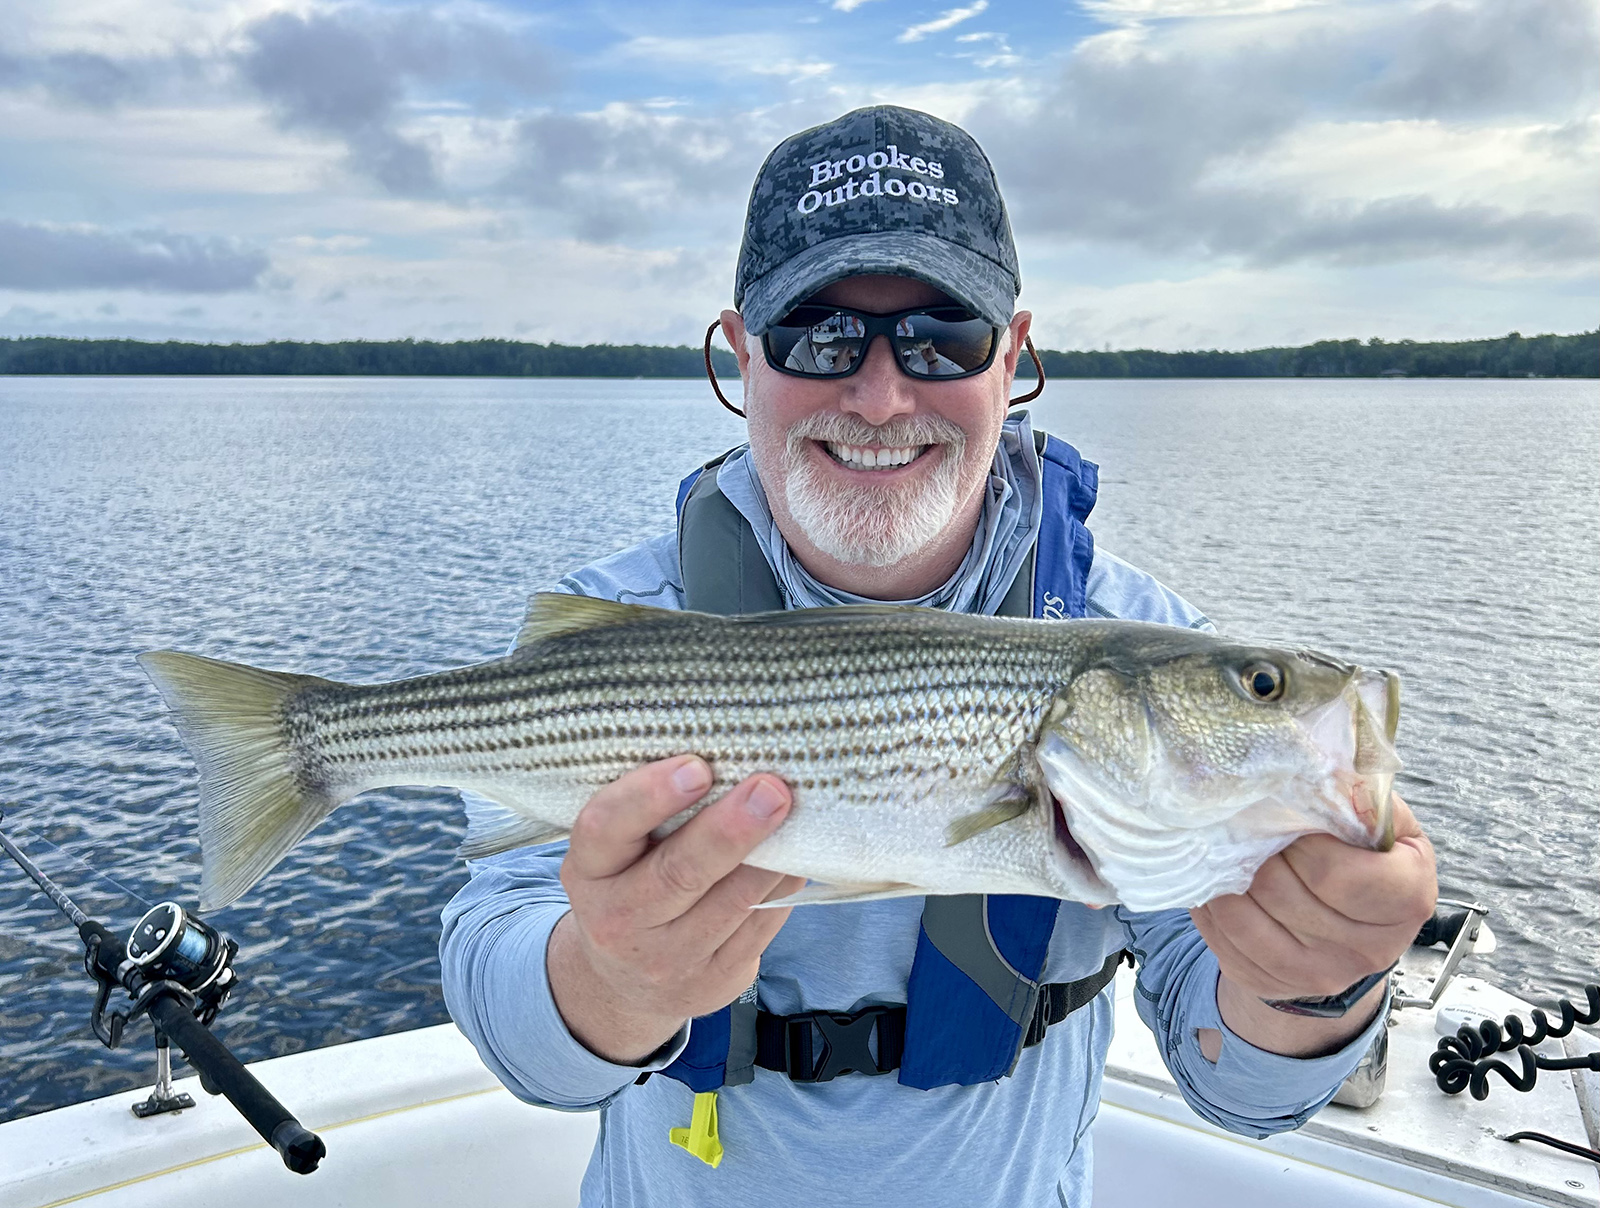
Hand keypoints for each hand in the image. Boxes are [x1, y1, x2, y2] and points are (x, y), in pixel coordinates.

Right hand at [547, 754, 803, 1063]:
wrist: (626, 984)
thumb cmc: (630, 888)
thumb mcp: (616, 854)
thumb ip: (651, 812)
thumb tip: (728, 759)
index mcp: (589, 871)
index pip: (606, 828)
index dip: (649, 796)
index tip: (696, 767)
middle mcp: (619, 920)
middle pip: (679, 872)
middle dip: (730, 829)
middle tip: (770, 789)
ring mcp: (668, 959)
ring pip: (731, 902)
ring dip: (770, 857)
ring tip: (795, 814)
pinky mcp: (714, 981)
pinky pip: (759, 927)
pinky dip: (782, 887)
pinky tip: (795, 857)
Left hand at [1190, 793, 1436, 1055]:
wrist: (1351, 919)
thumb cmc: (1366, 855)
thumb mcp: (1381, 820)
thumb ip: (1358, 799)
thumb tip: (1321, 777)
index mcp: (1407, 898)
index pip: (1336, 874)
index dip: (1300, 841)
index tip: (1284, 812)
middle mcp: (1371, 949)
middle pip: (1283, 893)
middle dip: (1254, 850)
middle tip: (1240, 822)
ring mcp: (1321, 974)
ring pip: (1245, 919)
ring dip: (1223, 876)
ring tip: (1220, 845)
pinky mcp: (1275, 983)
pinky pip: (1224, 943)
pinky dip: (1209, 905)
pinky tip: (1212, 879)